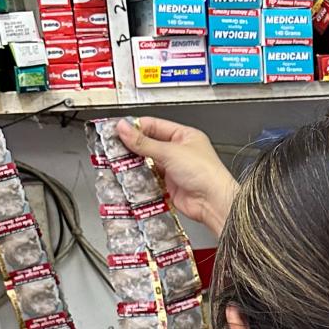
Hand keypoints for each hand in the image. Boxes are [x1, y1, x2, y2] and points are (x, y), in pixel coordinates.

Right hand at [116, 116, 237, 237]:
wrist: (213, 202)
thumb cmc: (205, 174)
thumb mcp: (170, 151)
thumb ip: (144, 142)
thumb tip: (124, 128)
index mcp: (184, 136)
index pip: (155, 126)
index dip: (136, 127)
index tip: (119, 129)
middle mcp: (179, 151)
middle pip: (150, 144)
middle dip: (133, 146)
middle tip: (115, 146)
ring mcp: (174, 169)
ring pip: (148, 162)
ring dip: (136, 163)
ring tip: (120, 161)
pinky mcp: (169, 186)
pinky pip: (150, 179)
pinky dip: (141, 178)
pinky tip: (131, 176)